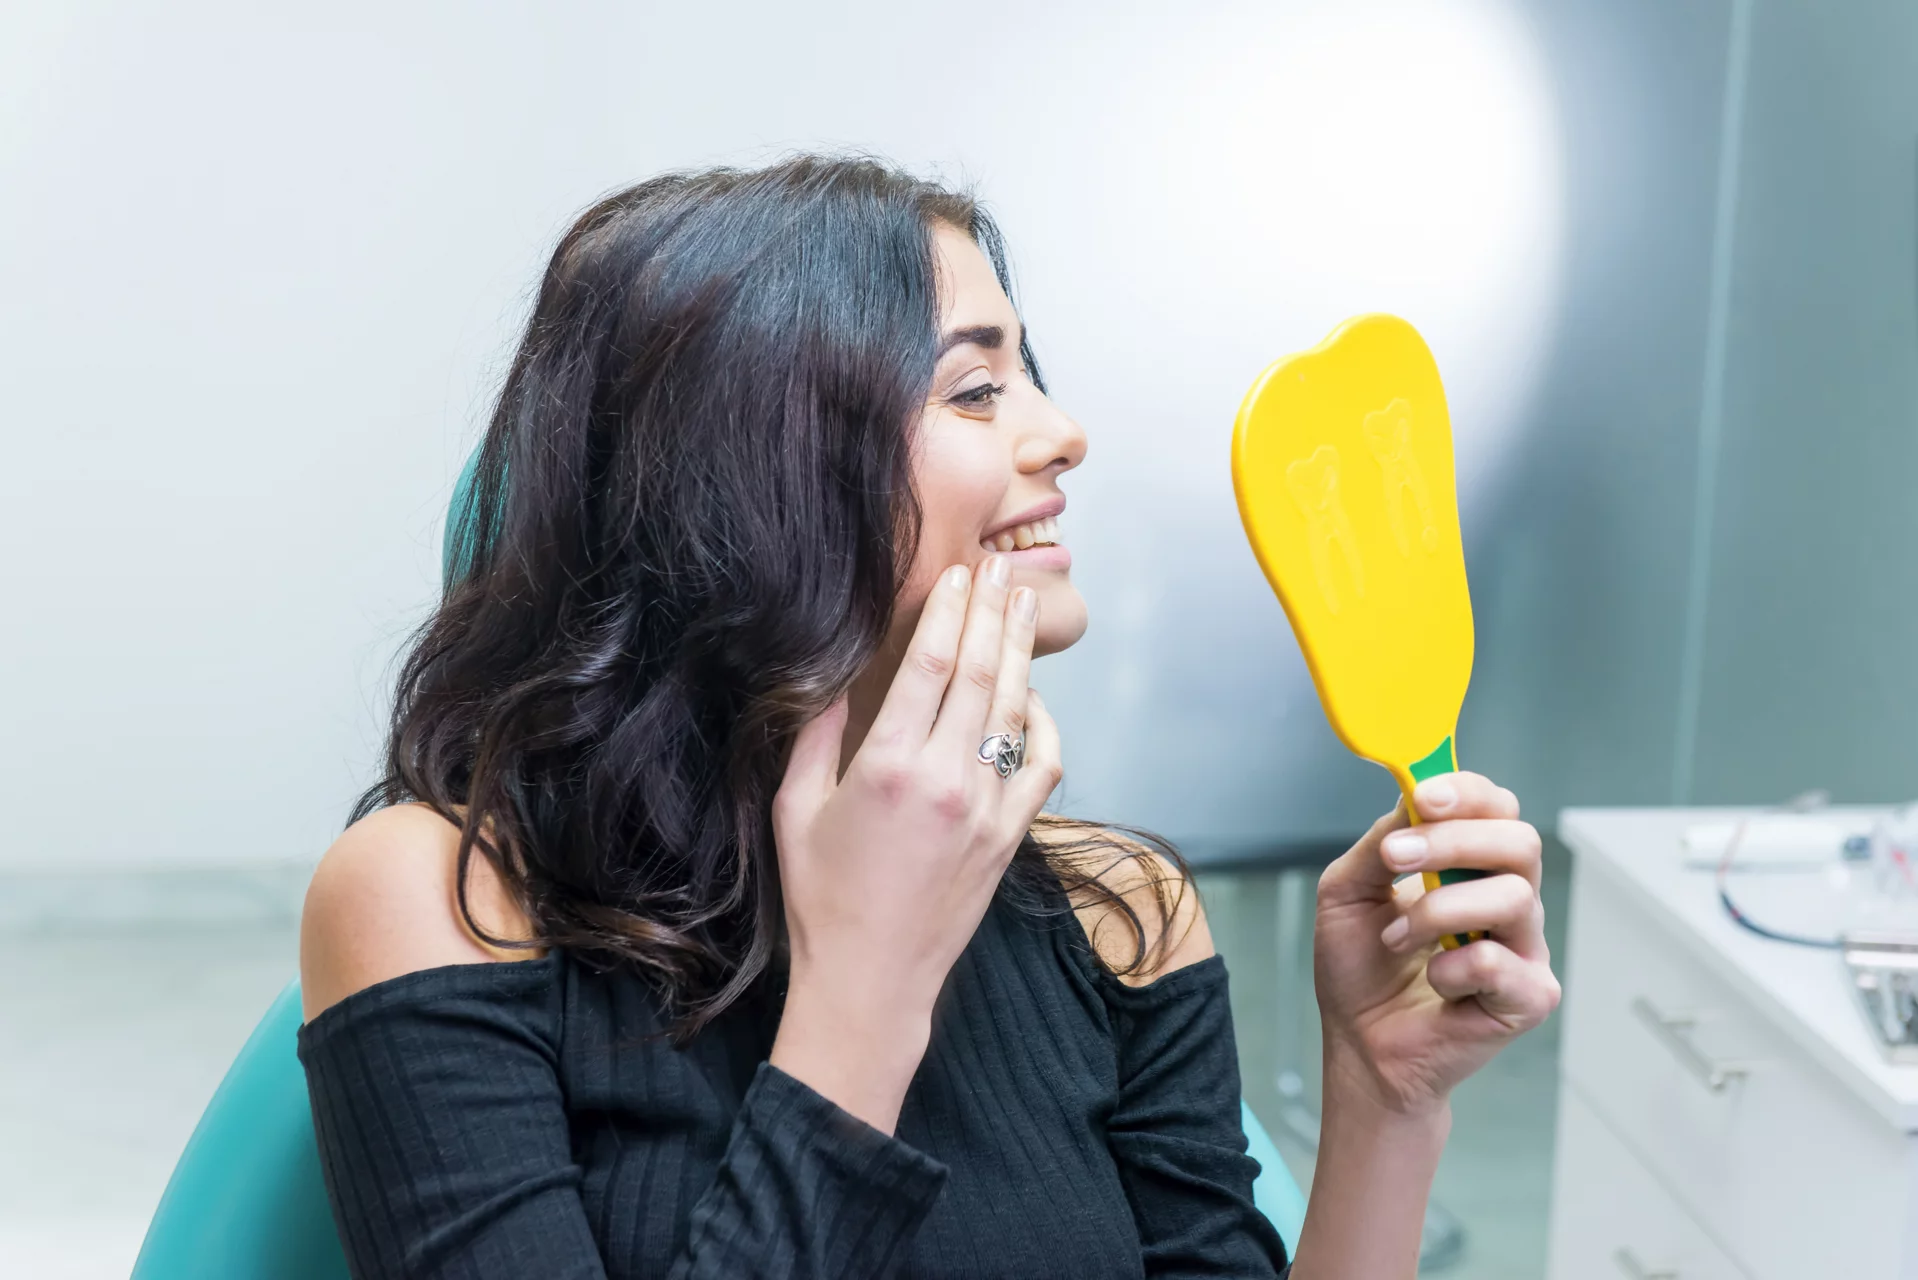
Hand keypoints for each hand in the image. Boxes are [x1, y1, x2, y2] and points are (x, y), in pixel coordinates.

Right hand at [768, 555, 1061, 1131]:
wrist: (872, 980)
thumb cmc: (821, 898)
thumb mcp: (795, 810)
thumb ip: (813, 737)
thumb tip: (827, 674)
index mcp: (886, 766)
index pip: (931, 665)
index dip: (950, 612)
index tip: (959, 575)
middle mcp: (944, 780)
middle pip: (982, 674)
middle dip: (993, 615)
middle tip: (1001, 572)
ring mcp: (986, 810)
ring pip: (1015, 712)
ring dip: (1021, 654)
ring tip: (1023, 609)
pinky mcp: (1009, 837)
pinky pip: (1042, 767)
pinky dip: (1044, 727)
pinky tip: (1034, 700)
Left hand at [1312, 772, 1560, 1116]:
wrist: (1359, 1043)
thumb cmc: (1360, 967)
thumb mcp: (1349, 890)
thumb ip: (1382, 842)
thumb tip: (1412, 797)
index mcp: (1471, 866)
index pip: (1496, 808)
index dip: (1466, 793)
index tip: (1423, 796)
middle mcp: (1508, 899)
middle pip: (1519, 841)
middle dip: (1453, 841)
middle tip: (1395, 859)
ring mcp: (1525, 948)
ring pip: (1511, 897)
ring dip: (1436, 911)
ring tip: (1395, 939)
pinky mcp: (1529, 996)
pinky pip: (1498, 962)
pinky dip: (1449, 968)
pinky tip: (1432, 983)